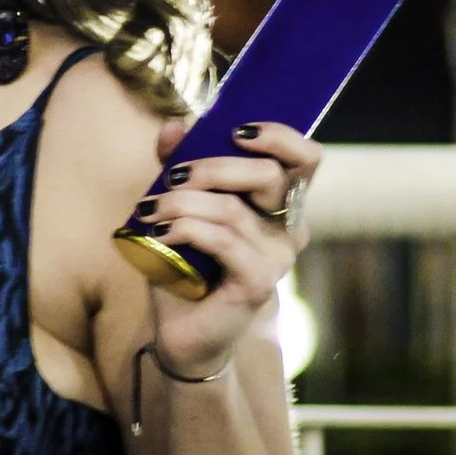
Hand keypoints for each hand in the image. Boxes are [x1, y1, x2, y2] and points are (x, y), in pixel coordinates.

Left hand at [137, 120, 318, 376]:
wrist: (181, 330)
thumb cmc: (185, 265)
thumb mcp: (178, 205)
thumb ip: (178, 163)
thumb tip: (175, 124)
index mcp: (279, 204)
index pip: (305, 159)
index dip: (279, 136)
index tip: (236, 129)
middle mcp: (288, 229)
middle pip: (269, 175)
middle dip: (213, 166)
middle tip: (171, 176)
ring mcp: (277, 258)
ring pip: (232, 209)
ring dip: (181, 202)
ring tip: (150, 210)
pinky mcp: (259, 283)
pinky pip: (223, 241)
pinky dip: (185, 229)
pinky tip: (161, 235)